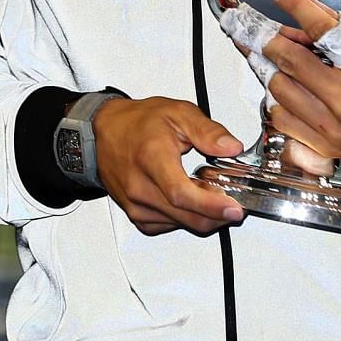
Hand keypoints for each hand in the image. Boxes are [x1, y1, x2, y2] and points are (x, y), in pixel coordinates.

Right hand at [90, 97, 244, 236]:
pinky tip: (189, 201)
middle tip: (233, 204)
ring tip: (207, 193)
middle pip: (186, 216)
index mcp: (152, 157)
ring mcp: (135, 203)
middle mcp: (139, 185)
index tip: (234, 209)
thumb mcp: (178, 113)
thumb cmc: (137, 122)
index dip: (211, 206)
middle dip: (217, 215)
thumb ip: (208, 131)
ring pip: (181, 225)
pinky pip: (168, 227)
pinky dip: (185, 219)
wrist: (106, 131)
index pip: (181, 194)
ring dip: (202, 216)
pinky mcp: (135, 215)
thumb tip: (231, 147)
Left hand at [260, 0, 340, 174]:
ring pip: (280, 88)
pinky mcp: (326, 145)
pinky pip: (283, 120)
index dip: (297, 5)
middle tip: (248, 20)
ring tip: (263, 46)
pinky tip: (280, 81)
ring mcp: (334, 127)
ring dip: (268, 65)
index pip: (326, 32)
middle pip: (291, 60)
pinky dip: (276, 98)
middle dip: (266, 35)